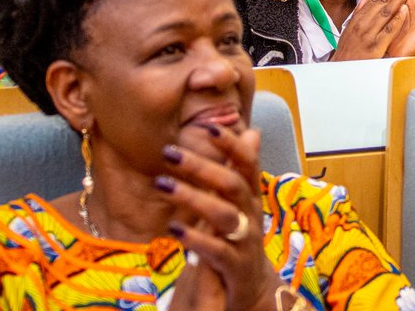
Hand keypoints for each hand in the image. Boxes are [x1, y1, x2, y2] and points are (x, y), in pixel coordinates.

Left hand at [160, 127, 284, 310]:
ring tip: (162, 184)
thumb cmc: (238, 238)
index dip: (231, 144)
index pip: (248, 163)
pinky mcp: (235, 267)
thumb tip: (252, 131)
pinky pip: (217, 250)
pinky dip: (196, 238)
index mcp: (251, 196)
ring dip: (193, 197)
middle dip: (201, 166)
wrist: (250, 288)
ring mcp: (246, 241)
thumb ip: (239, 169)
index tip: (208, 126)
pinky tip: (174, 229)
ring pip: (224, 215)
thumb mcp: (239, 203)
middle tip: (168, 153)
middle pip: (232, 184)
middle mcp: (252, 215)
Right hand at [330, 0, 414, 60]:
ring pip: (386, 13)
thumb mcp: (349, 29)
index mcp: (358, 19)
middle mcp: (362, 24)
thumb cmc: (347, 51)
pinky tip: (405, 10)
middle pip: (382, 2)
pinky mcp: (375, 46)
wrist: (341, 71)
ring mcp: (369, 34)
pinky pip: (388, 30)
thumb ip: (359, 12)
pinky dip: (397, 19)